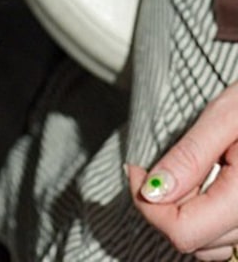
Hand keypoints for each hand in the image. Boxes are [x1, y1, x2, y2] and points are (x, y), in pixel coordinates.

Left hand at [131, 83, 237, 259]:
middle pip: (194, 240)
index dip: (148, 205)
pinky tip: (199, 188)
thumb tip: (151, 192)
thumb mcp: (225, 116)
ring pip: (210, 246)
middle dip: (162, 207)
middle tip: (150, 169)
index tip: (135, 170)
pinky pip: (227, 240)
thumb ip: (191, 156)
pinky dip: (204, 221)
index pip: (185, 232)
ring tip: (179, 175)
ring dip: (183, 215)